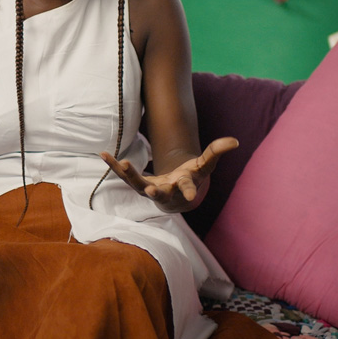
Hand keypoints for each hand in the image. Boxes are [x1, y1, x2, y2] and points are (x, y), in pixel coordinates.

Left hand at [99, 137, 238, 213]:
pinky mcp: (136, 183)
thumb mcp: (204, 165)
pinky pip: (122, 174)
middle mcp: (165, 191)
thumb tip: (234, 141)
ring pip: (136, 184)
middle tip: (150, 189)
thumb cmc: (191, 178)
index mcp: (182, 187)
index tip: (191, 197)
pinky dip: (113, 165)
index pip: (188, 190)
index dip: (189, 192)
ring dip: (128, 174)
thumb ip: (216, 152)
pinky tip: (103, 153)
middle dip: (154, 192)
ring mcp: (149, 189)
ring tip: (122, 162)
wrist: (174, 196)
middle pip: (158, 193)